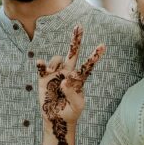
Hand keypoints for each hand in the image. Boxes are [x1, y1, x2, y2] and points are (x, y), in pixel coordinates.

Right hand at [36, 25, 104, 144]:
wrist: (57, 118)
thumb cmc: (70, 112)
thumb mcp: (76, 106)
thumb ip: (72, 93)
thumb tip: (64, 80)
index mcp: (79, 79)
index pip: (88, 65)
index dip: (95, 56)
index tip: (103, 46)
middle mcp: (68, 72)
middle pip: (73, 53)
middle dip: (76, 40)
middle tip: (79, 26)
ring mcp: (56, 74)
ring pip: (57, 59)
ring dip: (56, 64)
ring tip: (54, 74)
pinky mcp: (44, 78)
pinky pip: (42, 68)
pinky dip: (41, 64)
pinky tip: (40, 63)